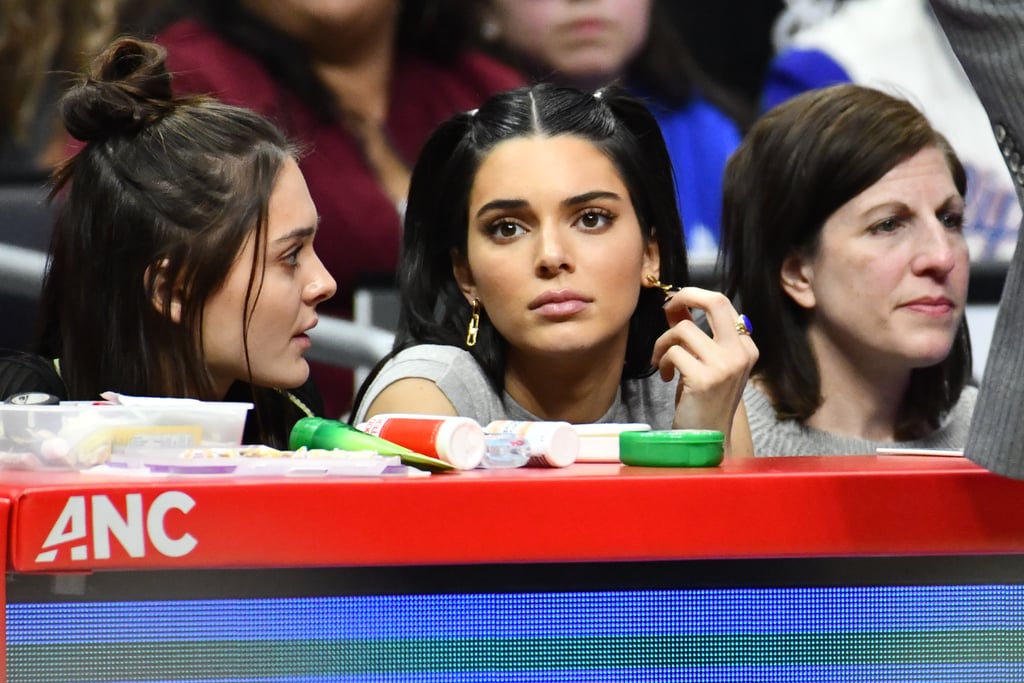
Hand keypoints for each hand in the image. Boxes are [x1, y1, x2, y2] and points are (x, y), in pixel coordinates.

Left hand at [650, 287, 757, 449]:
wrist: (707, 438)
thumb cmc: (703, 400)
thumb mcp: (704, 362)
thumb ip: (695, 334)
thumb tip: (676, 305)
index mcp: (746, 347)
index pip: (722, 303)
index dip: (694, 297)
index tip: (674, 306)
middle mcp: (741, 353)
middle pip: (715, 301)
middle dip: (684, 296)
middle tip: (667, 306)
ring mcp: (725, 365)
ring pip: (683, 330)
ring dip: (663, 343)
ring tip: (663, 362)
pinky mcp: (705, 378)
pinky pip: (673, 352)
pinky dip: (662, 362)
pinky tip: (668, 378)